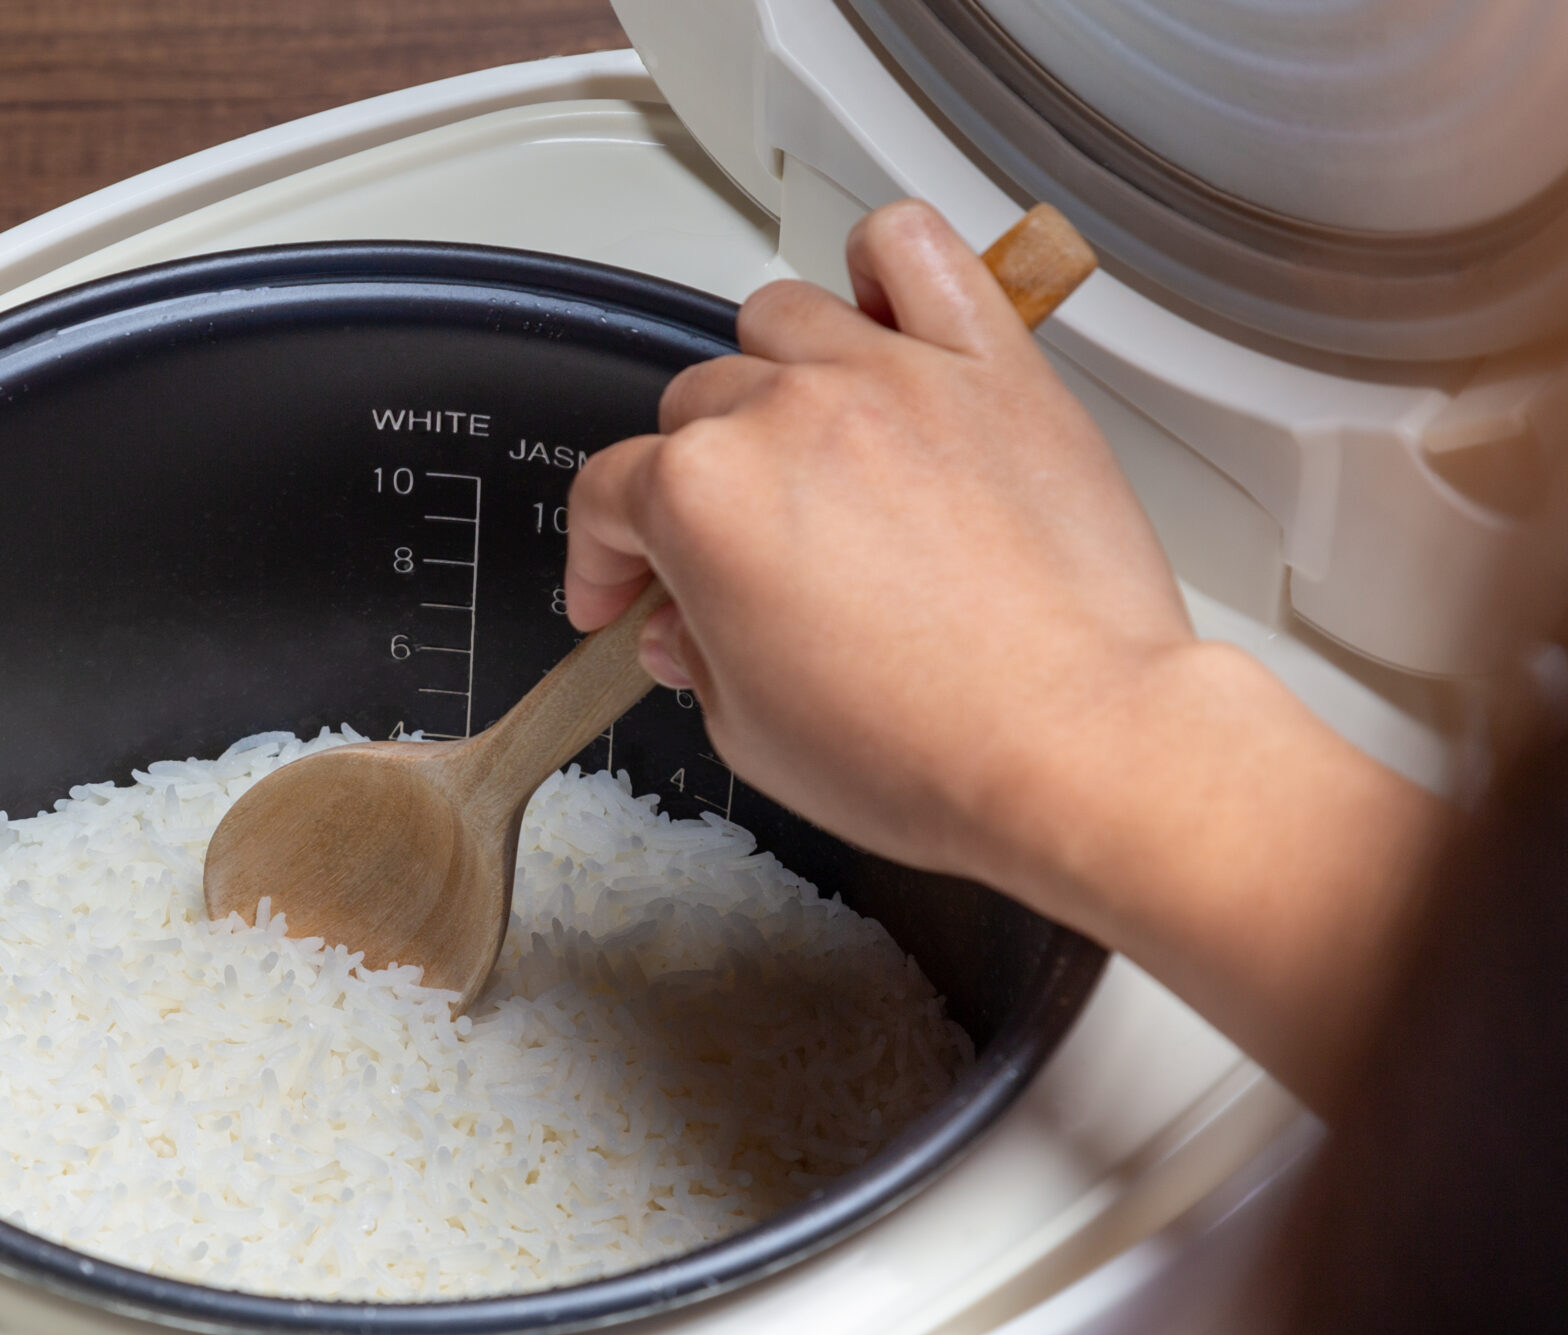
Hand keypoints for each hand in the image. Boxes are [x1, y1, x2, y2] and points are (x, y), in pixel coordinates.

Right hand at [566, 199, 1190, 885]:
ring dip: (769, 375)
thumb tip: (689, 624)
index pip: (608, 494)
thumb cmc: (925, 748)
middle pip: (694, 404)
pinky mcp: (989, 367)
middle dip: (689, 483)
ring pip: (782, 318)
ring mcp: (890, 377)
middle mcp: (785, 414)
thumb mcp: (750, 733)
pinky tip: (881, 314)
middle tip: (725, 554)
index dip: (600, 556)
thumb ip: (697, 656)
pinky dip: (883, 264)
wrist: (1071, 747)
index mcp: (701, 498)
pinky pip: (915, 249)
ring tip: (799, 438)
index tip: (620, 591)